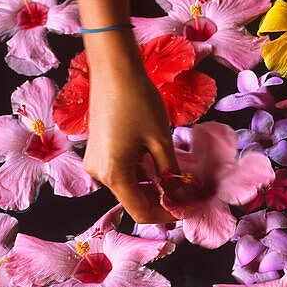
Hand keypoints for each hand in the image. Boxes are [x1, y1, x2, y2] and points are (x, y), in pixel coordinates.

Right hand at [82, 37, 179, 223]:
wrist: (115, 70)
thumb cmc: (138, 102)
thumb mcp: (161, 142)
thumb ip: (171, 174)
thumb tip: (181, 198)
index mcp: (112, 174)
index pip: (141, 211)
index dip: (166, 215)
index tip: (189, 210)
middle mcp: (99, 173)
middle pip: (134, 200)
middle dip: (162, 201)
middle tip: (189, 195)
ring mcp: (96, 162)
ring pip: (129, 186)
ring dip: (154, 187)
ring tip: (180, 181)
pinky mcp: (99, 151)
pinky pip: (123, 171)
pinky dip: (143, 174)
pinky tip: (162, 167)